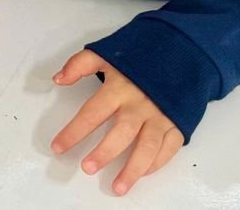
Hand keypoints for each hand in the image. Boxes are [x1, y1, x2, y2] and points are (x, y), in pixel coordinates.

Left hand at [51, 49, 183, 195]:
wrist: (181, 52)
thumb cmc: (140, 55)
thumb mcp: (107, 52)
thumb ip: (79, 64)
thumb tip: (57, 79)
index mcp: (119, 87)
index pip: (92, 113)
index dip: (74, 132)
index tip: (58, 147)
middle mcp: (140, 105)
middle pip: (121, 133)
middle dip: (104, 152)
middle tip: (87, 168)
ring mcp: (161, 116)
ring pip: (147, 147)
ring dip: (132, 169)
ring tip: (117, 187)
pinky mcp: (177, 124)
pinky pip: (168, 149)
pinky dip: (155, 164)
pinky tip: (141, 174)